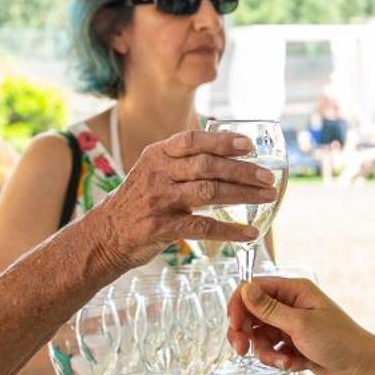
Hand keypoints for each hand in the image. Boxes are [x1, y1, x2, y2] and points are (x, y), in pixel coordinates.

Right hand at [86, 129, 279, 267]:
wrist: (106, 234)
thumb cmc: (139, 200)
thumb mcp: (154, 171)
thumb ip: (183, 160)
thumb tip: (230, 150)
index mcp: (157, 155)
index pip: (192, 140)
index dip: (222, 141)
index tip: (248, 145)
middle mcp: (157, 174)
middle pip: (206, 166)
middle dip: (242, 170)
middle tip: (268, 176)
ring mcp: (159, 200)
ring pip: (208, 192)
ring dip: (243, 194)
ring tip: (267, 196)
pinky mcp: (161, 227)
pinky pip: (202, 227)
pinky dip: (230, 230)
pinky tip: (249, 233)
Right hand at [228, 275, 374, 374]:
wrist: (361, 366)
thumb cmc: (339, 340)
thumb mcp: (301, 324)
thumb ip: (270, 309)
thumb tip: (246, 288)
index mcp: (294, 291)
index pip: (254, 289)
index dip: (239, 305)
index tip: (234, 325)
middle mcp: (290, 305)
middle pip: (251, 314)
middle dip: (246, 334)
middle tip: (242, 349)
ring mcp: (291, 325)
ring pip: (260, 337)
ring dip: (266, 352)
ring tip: (283, 361)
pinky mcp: (293, 344)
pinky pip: (272, 350)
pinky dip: (279, 359)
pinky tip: (295, 364)